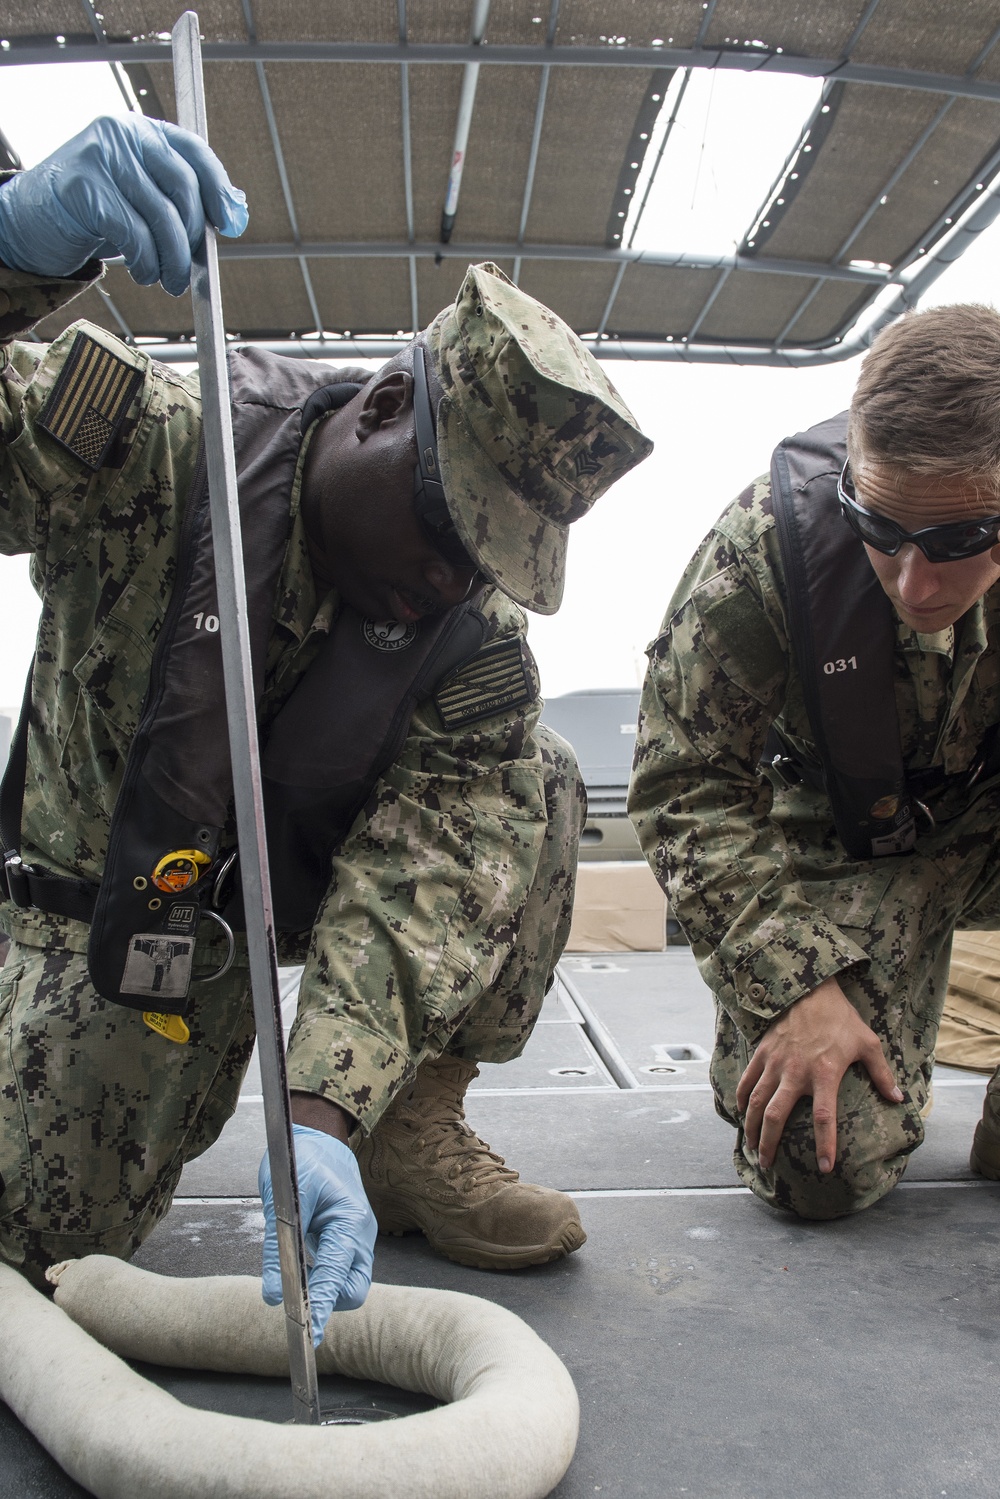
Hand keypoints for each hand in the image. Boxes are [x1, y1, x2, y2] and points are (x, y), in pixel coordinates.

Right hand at [0, 115, 247, 295]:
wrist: (31, 219)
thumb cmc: (93, 212)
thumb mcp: (139, 197)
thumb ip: (178, 199)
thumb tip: (234, 217)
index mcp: (141, 131)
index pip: (193, 150)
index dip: (218, 187)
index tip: (230, 223)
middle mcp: (122, 134)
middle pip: (183, 187)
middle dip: (193, 237)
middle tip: (190, 270)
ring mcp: (100, 157)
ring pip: (161, 216)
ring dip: (172, 260)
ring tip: (169, 281)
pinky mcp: (84, 189)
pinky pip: (134, 234)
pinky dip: (147, 263)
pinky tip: (144, 274)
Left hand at [259, 1124, 376, 1345]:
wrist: (317, 1135)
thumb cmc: (300, 1160)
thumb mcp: (283, 1200)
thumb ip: (280, 1249)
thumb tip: (273, 1294)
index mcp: (350, 1220)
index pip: (337, 1274)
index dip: (321, 1305)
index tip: (308, 1333)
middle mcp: (360, 1233)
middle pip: (354, 1289)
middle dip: (330, 1303)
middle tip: (298, 1306)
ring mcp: (356, 1236)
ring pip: (348, 1282)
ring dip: (325, 1291)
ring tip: (295, 1284)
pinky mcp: (345, 1238)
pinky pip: (339, 1269)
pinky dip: (322, 1278)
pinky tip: (300, 1273)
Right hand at [736, 977, 903, 1173]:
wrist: (810, 988)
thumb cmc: (841, 1018)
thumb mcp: (868, 1043)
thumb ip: (882, 1074)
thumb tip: (899, 1099)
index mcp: (824, 1073)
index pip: (824, 1118)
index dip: (825, 1144)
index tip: (825, 1168)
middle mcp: (796, 1072)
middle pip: (776, 1116)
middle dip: (769, 1143)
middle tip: (766, 1163)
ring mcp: (776, 1063)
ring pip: (757, 1102)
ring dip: (751, 1127)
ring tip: (751, 1146)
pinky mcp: (763, 1053)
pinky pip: (747, 1080)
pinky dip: (741, 1099)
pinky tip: (740, 1113)